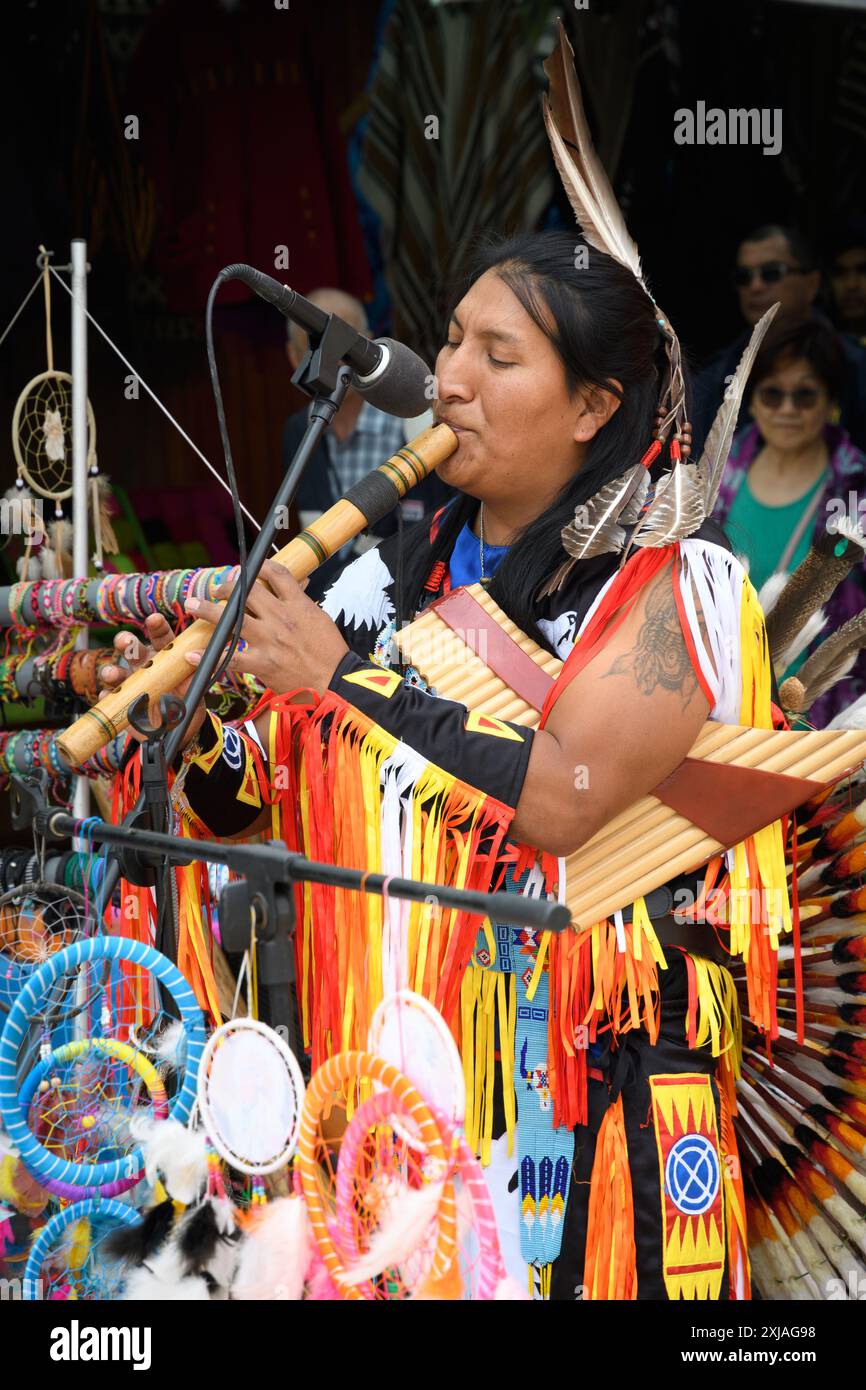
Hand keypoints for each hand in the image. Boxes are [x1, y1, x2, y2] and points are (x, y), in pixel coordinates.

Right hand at [97, 612, 206, 748]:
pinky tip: (107, 696)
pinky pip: (111, 698)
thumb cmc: (187, 701)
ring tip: (111, 674)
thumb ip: (195, 675)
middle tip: (125, 641)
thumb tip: (194, 659)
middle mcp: (145, 666)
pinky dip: (108, 696)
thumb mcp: (195, 688)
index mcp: (165, 657)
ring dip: (111, 671)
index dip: (157, 627)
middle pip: (133, 650)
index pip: (161, 637)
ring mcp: (131, 684)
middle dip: (127, 642)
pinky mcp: (122, 703)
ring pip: (117, 672)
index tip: (154, 619)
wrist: (180, 730)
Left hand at [184, 560, 349, 695]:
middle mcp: (280, 618)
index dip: (258, 567)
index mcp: (298, 605)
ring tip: (193, 604)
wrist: (335, 681)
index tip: (246, 569)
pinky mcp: (262, 663)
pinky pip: (230, 658)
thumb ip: (302, 604)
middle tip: (217, 588)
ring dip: (208, 609)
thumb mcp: (321, 619)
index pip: (276, 574)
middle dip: (227, 586)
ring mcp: (269, 640)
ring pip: (231, 618)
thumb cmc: (331, 653)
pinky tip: (193, 656)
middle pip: (247, 590)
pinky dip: (209, 657)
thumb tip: (296, 588)